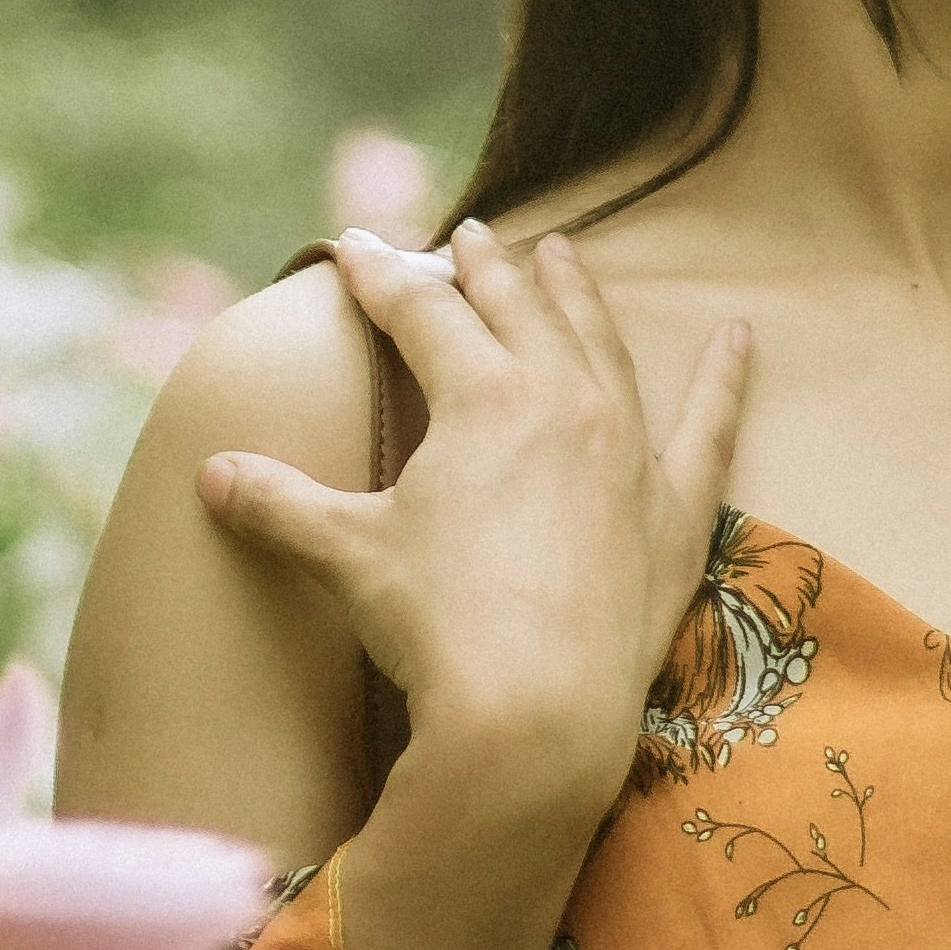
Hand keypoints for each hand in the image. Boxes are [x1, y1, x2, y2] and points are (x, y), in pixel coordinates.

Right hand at [195, 220, 749, 827]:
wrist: (534, 716)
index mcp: (480, 396)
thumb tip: (208, 475)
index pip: (420, 313)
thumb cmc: (436, 628)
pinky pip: (710, 427)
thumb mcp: (347, 555)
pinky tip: (742, 339)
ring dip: (576, 295)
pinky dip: (727, 379)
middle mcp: (562, 401)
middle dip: (484, 268)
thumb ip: (279, 505)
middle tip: (469, 233)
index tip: (353, 248)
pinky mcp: (674, 511)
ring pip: (601, 344)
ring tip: (561, 256)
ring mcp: (627, 450)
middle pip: (517, 310)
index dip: (380, 277)